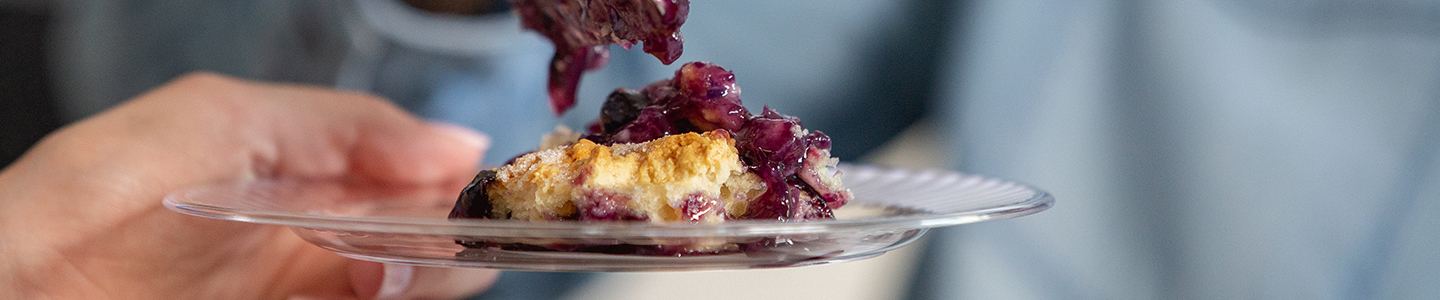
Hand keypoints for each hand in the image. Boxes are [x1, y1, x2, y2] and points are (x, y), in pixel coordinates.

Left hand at [0, 73, 497, 298]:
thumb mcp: (229, 116)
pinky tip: (404, 281)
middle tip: (480, 220)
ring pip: (402, 277)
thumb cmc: (104, 192)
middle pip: (411, 225)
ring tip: (440, 256)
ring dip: (435, 267)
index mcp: (288, 159)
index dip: (447, 165)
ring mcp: (297, 284)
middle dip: (452, 221)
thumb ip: (350, 123)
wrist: (29, 291)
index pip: (396, 161)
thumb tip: (454, 141)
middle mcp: (299, 224)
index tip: (486, 173)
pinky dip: (400, 295)